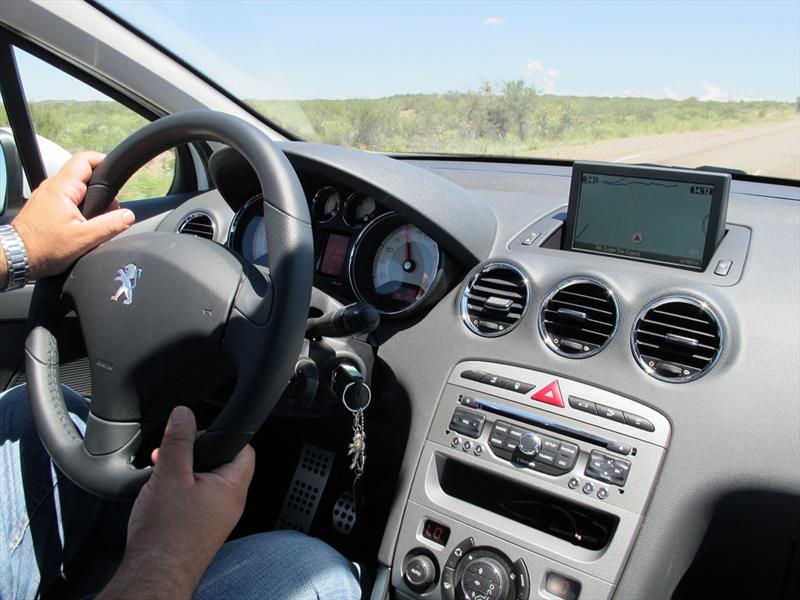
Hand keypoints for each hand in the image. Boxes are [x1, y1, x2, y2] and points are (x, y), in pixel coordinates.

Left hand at [10, 151, 134, 280]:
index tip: (116, 174)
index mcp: (62, 188)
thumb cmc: (43, 248)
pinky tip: (82, 224)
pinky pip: (66, 198)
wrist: (15, 257)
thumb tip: (128, 216)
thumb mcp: (83, 240)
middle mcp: (51, 187)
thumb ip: (109, 225)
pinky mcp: (44, 206)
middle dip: (102, 189)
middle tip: (110, 210)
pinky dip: (79, 206)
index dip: (103, 161)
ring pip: (75, 187)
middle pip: (83, 175)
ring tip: (97, 221)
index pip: (85, 160)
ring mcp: (46, 195)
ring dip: (91, 199)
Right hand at [98, 407, 254, 599]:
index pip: (244, 448)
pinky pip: (195, 500)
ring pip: (205, 481)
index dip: (223, 434)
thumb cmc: (165, 534)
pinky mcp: (200, 529)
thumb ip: (178, 441)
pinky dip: (179, 491)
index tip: (201, 430)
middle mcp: (230, 503)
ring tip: (161, 473)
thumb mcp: (170, 474)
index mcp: (232, 487)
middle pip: (221, 463)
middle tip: (173, 453)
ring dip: (183, 472)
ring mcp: (216, 518)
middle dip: (195, 453)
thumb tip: (184, 414)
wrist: (153, 576)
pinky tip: (160, 494)